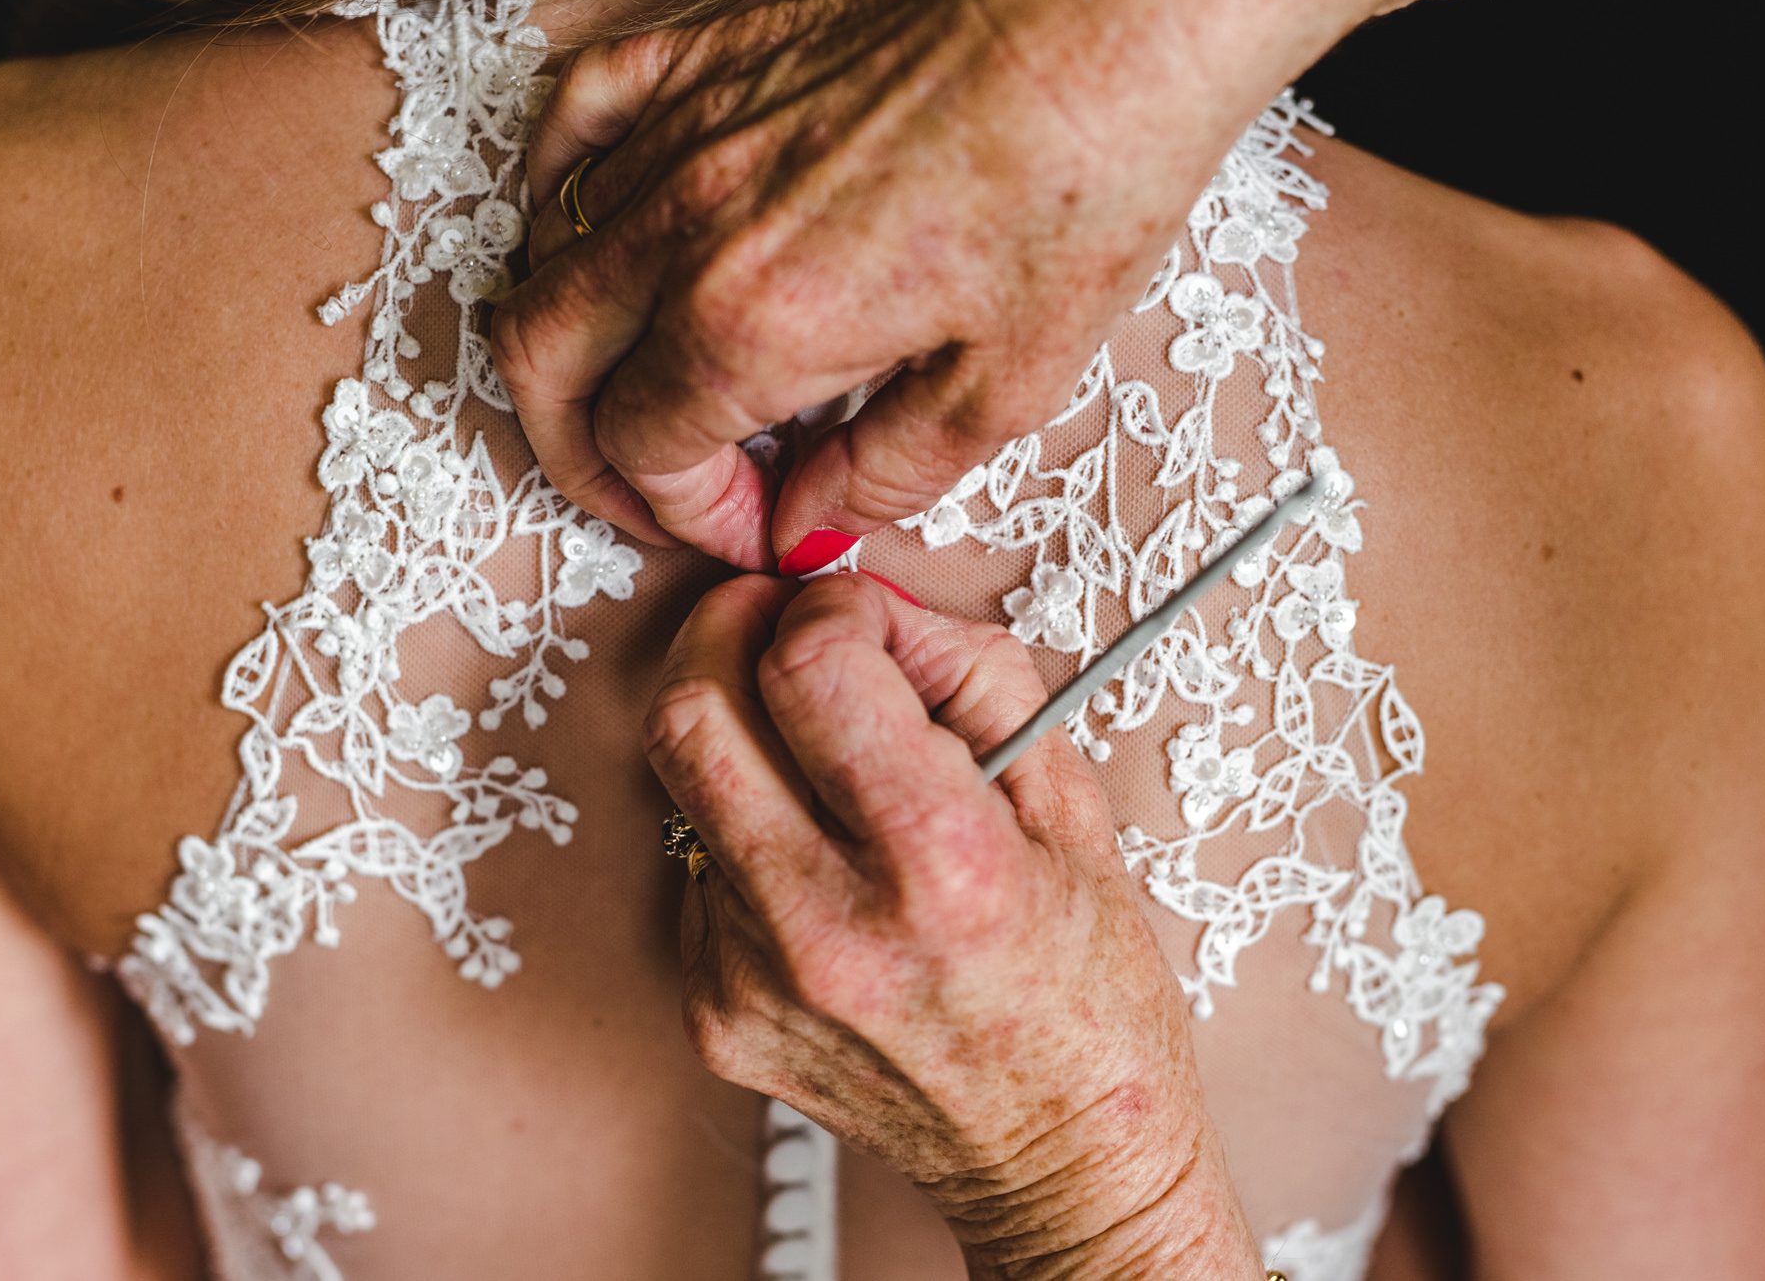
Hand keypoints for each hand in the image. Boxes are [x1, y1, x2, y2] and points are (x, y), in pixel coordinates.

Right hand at [495, 0, 1351, 572]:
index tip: (756, 524)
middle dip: (579, 456)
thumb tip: (809, 527)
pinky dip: (560, 191)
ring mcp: (683, 129)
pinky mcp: (703, 53)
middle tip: (648, 491)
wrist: (1110, 19)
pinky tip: (602, 232)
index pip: (650, 453)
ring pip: (546, 257)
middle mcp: (689, 227)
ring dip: (576, 345)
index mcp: (756, 323)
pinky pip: (573, 118)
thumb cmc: (1080, 180)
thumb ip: (883, 477)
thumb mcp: (1005, 384)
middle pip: (545, 367)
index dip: (695, 515)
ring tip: (639, 384)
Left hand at [642, 573, 1259, 1278]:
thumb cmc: (1084, 986)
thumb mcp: (1070, 801)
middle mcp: (825, 927)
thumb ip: (968, 671)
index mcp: (938, 865)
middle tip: (773, 625)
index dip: (825, 609)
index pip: (806, 669)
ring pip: (681, 785)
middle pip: (690, 718)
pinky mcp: (714, 1014)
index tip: (851, 612)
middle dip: (725, 635)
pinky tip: (820, 862)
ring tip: (826, 769)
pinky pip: (696, 867)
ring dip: (741, 736)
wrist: (1059, 1159)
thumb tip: (872, 606)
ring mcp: (752, 979)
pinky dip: (745, 829)